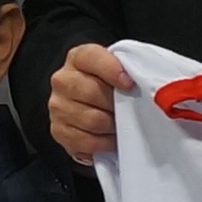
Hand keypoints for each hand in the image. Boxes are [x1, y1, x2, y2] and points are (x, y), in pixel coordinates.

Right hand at [49, 44, 134, 162]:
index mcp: (78, 58)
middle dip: (115, 104)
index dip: (112, 70)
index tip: (129, 84)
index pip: (92, 58)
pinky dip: (104, 143)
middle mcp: (63, 80)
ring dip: (112, 125)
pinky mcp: (59, 131)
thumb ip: (127, 69)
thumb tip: (143, 82)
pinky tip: (111, 137)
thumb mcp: (119, 70)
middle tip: (129, 109)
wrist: (96, 108)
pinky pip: (86, 141)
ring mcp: (58, 106)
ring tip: (121, 124)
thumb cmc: (111, 88)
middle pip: (91, 92)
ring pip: (91, 120)